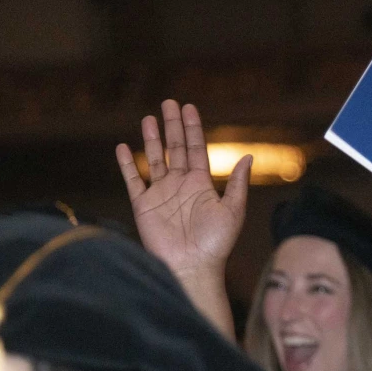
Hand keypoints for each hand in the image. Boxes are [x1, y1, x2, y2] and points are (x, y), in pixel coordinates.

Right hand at [116, 100, 251, 281]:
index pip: (196, 149)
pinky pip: (133, 180)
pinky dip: (127, 164)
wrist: (192, 267)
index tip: (189, 108)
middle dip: (172, 126)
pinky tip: (123, 147)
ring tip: (149, 118)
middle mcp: (180, 185)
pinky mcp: (143, 205)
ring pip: (154, 159)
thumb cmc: (216, 244)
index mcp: (201, 184)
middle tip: (169, 103)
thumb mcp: (233, 210)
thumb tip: (248, 156)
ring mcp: (160, 194)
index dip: (193, 129)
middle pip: (175, 148)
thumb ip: (238, 183)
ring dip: (151, 139)